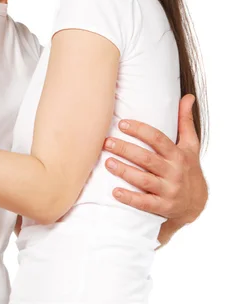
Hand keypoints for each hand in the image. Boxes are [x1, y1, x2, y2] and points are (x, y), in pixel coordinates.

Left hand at [103, 94, 206, 223]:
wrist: (197, 203)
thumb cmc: (188, 168)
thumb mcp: (190, 145)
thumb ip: (185, 121)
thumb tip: (187, 96)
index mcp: (178, 155)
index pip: (158, 139)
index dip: (140, 131)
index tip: (122, 124)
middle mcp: (174, 172)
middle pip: (147, 159)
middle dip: (126, 149)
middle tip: (107, 142)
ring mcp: (169, 191)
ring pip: (144, 180)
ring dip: (124, 171)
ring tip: (107, 162)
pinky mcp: (163, 207)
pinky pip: (145, 203)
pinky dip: (130, 198)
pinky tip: (115, 192)